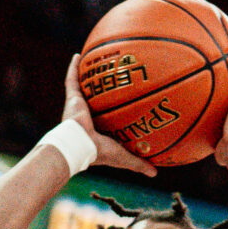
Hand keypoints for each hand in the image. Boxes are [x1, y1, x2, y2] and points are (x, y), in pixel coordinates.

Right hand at [61, 58, 157, 176]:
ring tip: (96, 59)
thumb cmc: (100, 152)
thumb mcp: (124, 157)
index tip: (126, 100)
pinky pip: (71, 79)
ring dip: (88, 74)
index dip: (116, 109)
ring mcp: (79, 106)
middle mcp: (89, 116)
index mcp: (100, 128)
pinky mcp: (72, 99)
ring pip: (84, 86)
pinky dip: (73, 67)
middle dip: (103, 89)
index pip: (109, 116)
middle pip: (97, 99)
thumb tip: (156, 173)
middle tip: (115, 74)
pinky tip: (78, 55)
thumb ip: (138, 163)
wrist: (80, 145)